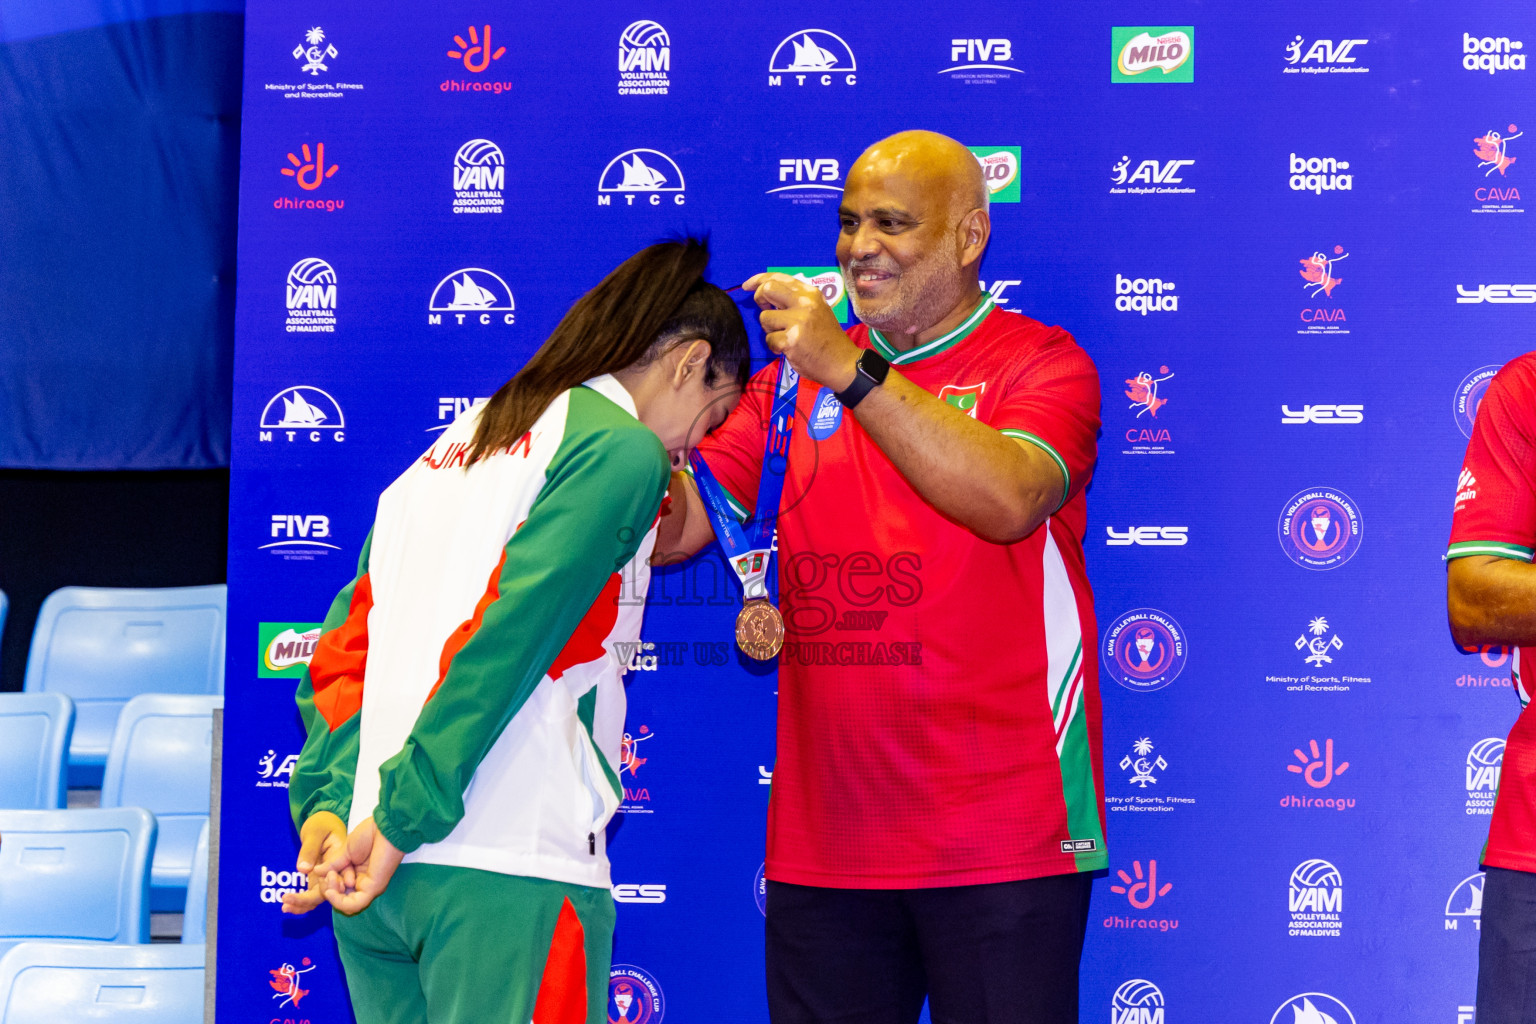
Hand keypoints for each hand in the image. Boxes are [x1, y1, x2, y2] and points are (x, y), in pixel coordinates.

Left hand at [281, 811, 351, 914]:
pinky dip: (301, 902)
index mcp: (341, 858)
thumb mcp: (315, 832)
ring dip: (303, 905)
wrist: (321, 822)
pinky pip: (311, 894)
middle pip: (328, 891)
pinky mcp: (317, 879)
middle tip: (287, 899)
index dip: (328, 889)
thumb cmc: (321, 823)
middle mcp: (336, 870)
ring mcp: (326, 876)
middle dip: (308, 900)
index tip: (307, 892)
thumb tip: (303, 869)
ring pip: (319, 896)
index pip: (338, 878)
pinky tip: (287, 905)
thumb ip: (310, 849)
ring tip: (285, 907)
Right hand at [324, 817, 403, 915]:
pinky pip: (354, 904)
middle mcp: (363, 883)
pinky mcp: (373, 888)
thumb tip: (316, 872)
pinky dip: (339, 902)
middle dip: (328, 889)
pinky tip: (330, 891)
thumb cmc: (369, 834)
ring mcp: (369, 887)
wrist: (384, 826)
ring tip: (331, 877)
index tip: (324, 870)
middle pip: (340, 898)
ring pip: (346, 904)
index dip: (326, 884)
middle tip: (329, 874)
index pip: (337, 889)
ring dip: (333, 894)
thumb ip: (332, 864)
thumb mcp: (345, 851)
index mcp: (357, 874)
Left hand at [741, 273, 861, 389]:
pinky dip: (775, 346)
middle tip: (765, 310)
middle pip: (768, 289)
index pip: (779, 278)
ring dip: (770, 329)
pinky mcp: (791, 340)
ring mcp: (797, 321)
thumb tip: (766, 291)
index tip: (747, 286)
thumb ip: (795, 299)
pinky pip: (769, 339)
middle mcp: (804, 303)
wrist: (842, 362)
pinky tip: (788, 349)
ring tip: (785, 336)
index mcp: (810, 293)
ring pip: (765, 318)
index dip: (759, 279)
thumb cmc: (826, 337)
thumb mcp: (816, 309)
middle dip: (760, 299)